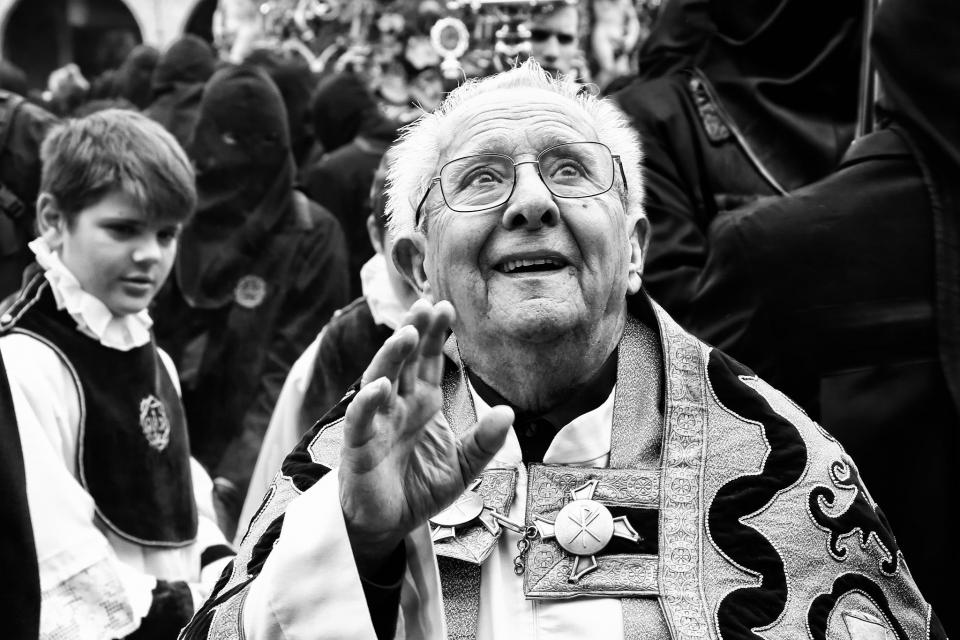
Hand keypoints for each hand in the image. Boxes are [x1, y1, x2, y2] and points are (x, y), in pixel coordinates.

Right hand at [338, 300, 513, 574]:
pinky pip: (360, 421)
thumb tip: (508, 412)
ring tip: (405, 335)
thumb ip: (485, 441)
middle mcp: (397, 405)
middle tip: (425, 305)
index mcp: (422, 402)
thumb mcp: (464, 466)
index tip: (446, 307)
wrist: (390, 525)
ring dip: (389, 357)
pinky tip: (379, 388)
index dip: (434, 335)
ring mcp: (376, 423)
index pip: (426, 360)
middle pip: (402, 360)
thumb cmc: (421, 487)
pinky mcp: (359, 447)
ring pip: (378, 381)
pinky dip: (367, 404)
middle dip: (412, 332)